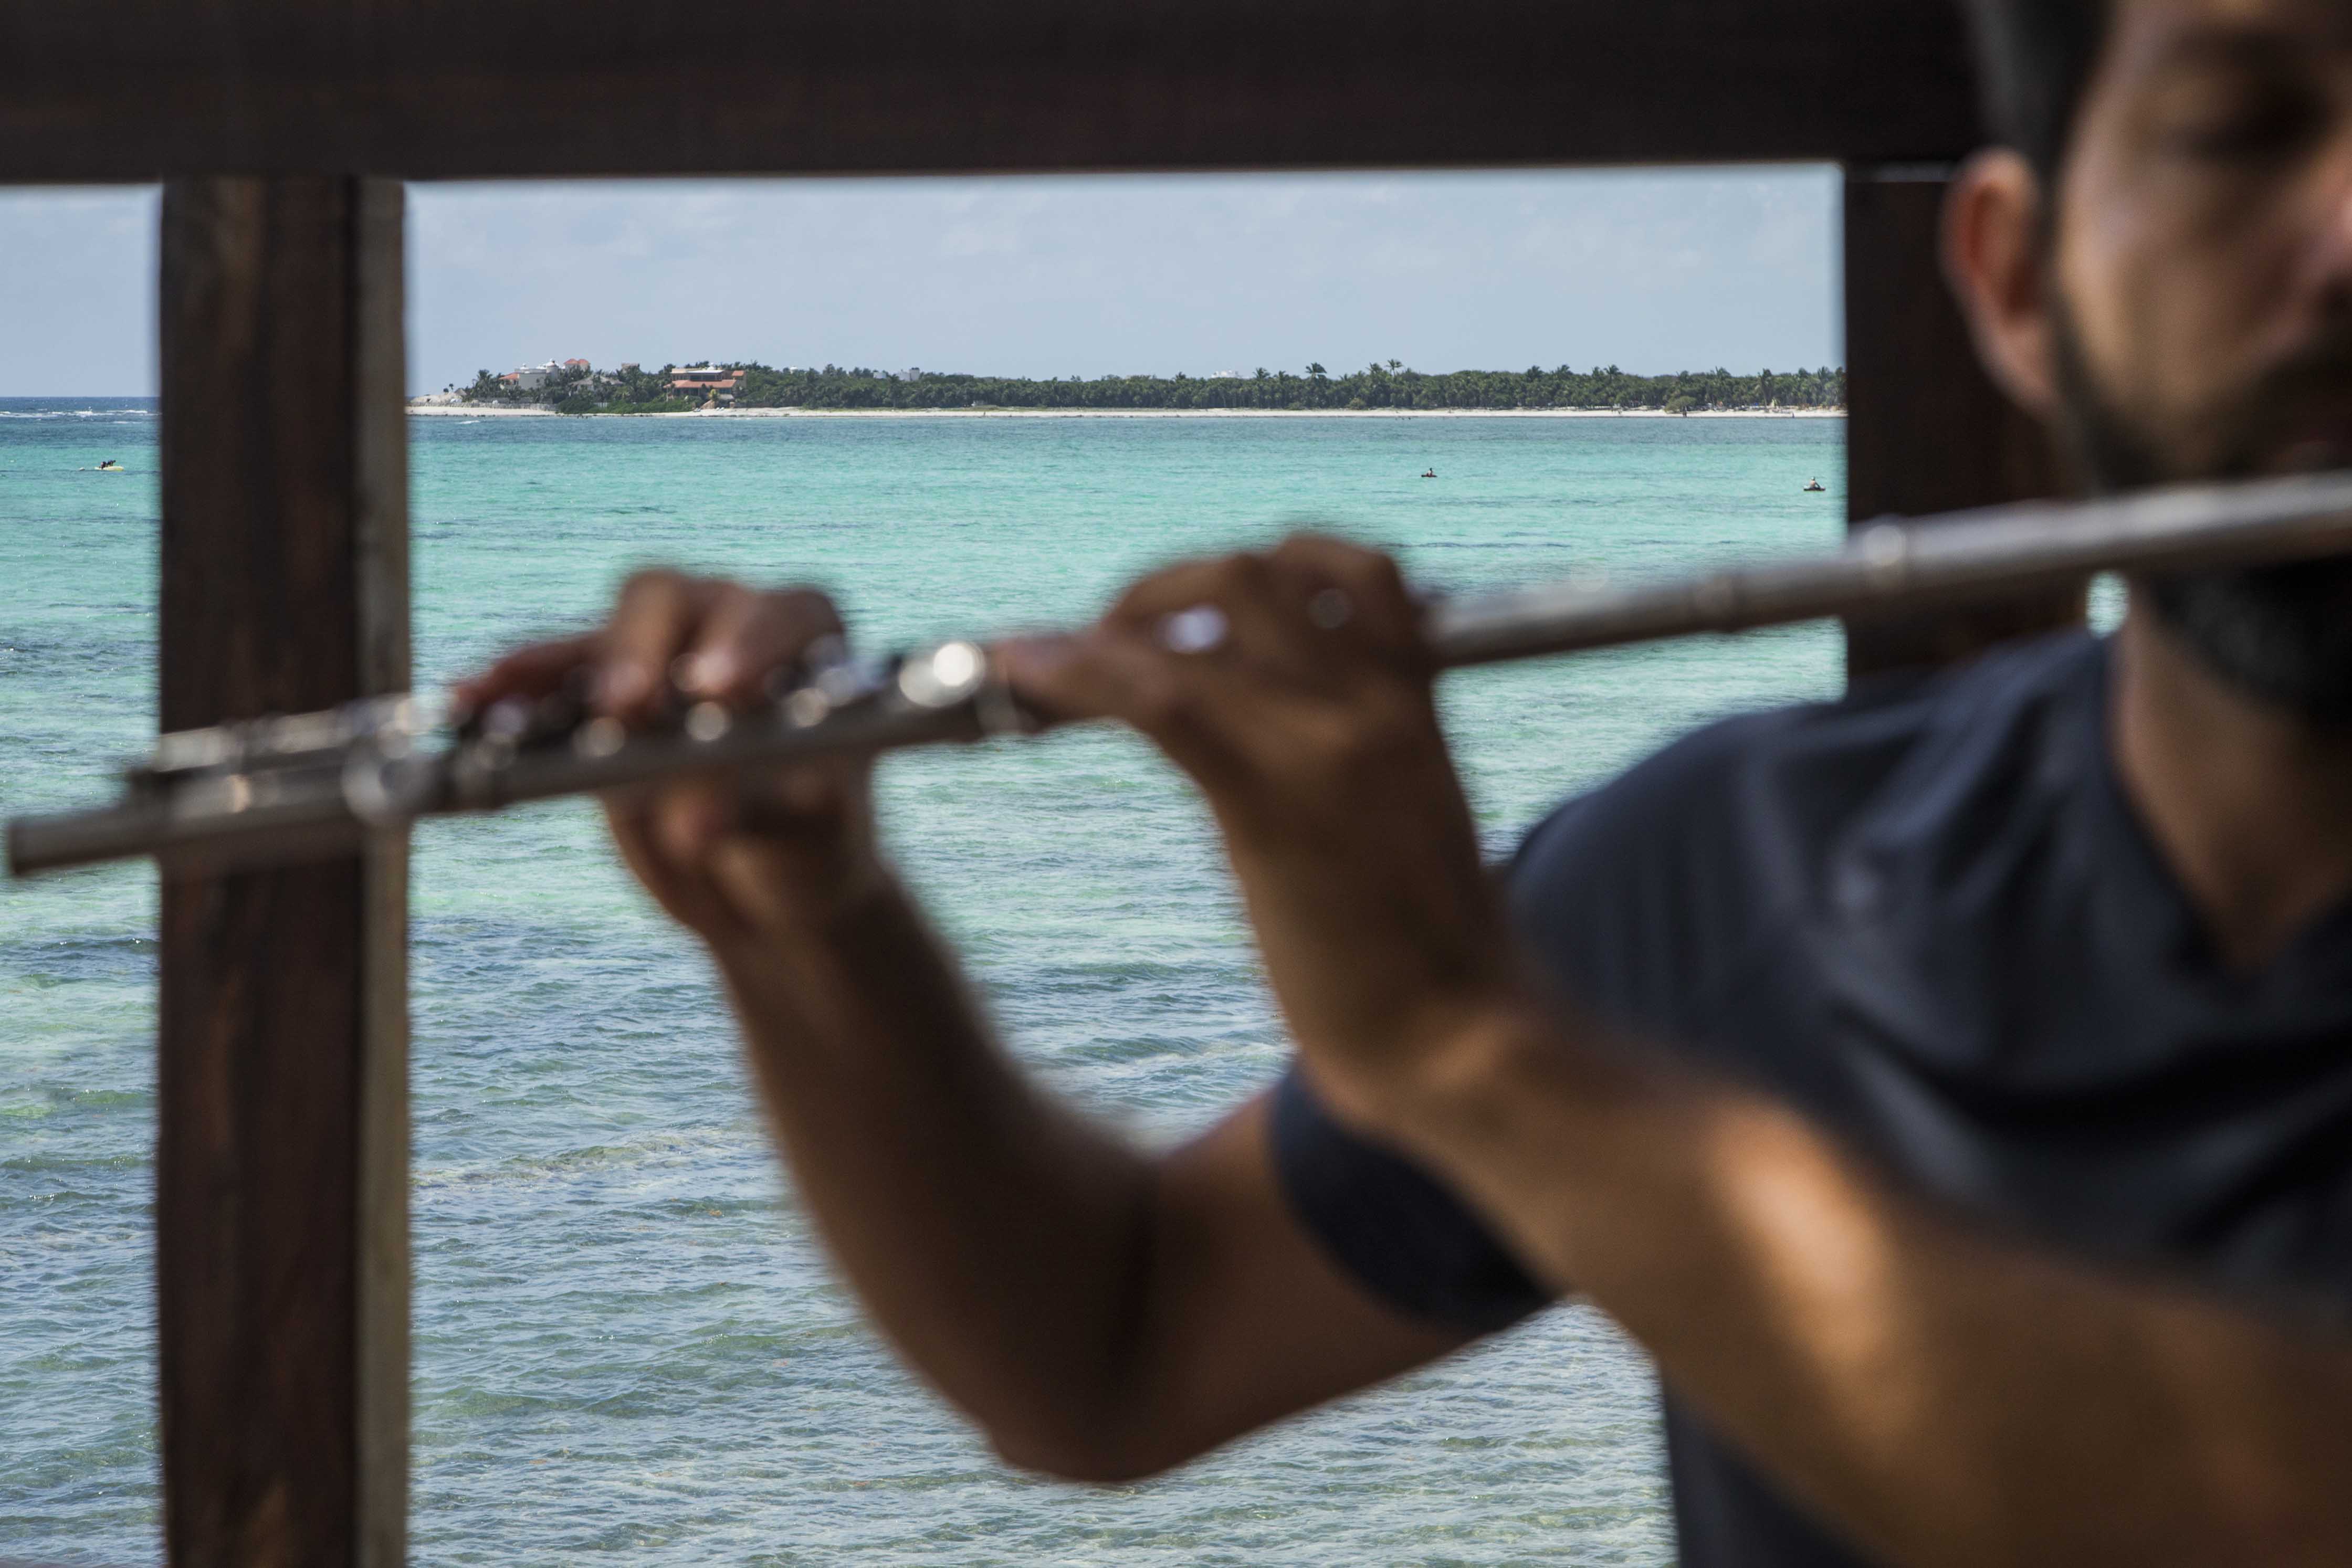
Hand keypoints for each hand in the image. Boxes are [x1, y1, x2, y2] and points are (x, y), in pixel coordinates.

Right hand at [454, 570, 885, 951]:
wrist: (768, 880)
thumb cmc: (810, 840)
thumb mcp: (812, 829)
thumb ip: (767, 810)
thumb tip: (701, 818)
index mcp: (803, 637)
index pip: (775, 618)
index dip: (746, 644)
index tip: (718, 690)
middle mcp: (725, 622)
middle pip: (672, 604)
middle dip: (641, 651)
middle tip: (627, 706)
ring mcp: (654, 652)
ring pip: (596, 639)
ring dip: (547, 665)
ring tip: (502, 695)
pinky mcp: (598, 693)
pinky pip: (545, 681)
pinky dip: (507, 690)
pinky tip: (466, 703)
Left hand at [999, 535, 1526, 1129]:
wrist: (1466, 1045)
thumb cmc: (1439, 968)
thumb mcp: (1417, 836)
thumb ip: (1372, 779)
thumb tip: (1307, 778)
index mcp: (1417, 711)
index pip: (1358, 573)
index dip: (1268, 564)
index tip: (1203, 608)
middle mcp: (1375, 707)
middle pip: (1259, 572)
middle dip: (1166, 586)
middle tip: (1110, 637)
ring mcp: (1326, 750)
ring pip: (1207, 614)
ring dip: (1114, 621)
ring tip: (1054, 659)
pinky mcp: (1271, 810)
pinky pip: (1162, 701)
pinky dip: (1080, 672)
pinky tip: (1027, 673)